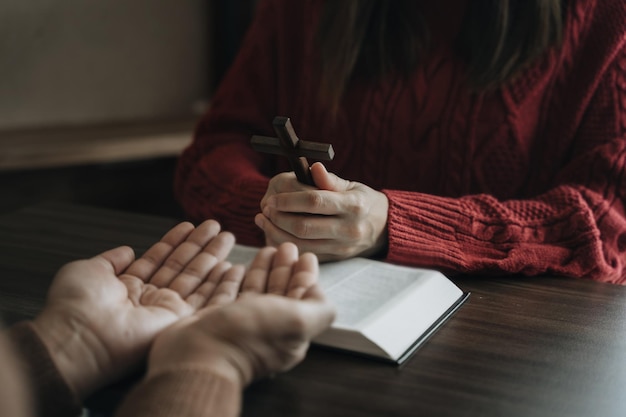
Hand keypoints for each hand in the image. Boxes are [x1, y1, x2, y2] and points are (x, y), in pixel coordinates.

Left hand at [31, 220, 241, 398]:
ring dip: (212, 257)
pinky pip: (205, 299)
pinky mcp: (180, 321)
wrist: (81, 336)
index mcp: (128, 287)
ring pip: (196, 278)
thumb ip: (110, 259)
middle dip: (200, 245)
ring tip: (228, 236)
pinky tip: (231, 266)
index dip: (174, 241)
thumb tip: (128, 250)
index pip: (158, 259)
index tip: (189, 225)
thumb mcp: (88, 270)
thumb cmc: (76, 304)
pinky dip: (220, 284)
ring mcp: (166, 310)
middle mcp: (150, 298)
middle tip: (216, 225)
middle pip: (181, 266)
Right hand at [147, 242, 335, 387]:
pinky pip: (227, 295)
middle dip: (285, 269)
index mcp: (289, 333)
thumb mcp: (297, 321)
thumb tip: (320, 294)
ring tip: (267, 250)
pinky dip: (234, 279)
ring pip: (255, 292)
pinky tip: (236, 267)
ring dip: (263, 270)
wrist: (197, 354)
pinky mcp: (213, 320)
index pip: (301, 300)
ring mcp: (238, 326)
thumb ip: (319, 309)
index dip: (305, 277)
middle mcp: (265, 331)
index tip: (306, 256)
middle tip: (286, 247)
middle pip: (279, 293)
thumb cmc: (248, 336)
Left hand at [255, 162, 388, 260]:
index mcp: (353, 205)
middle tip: (266, 209)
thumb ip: (330, 180)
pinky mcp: (335, 258)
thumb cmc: (363, 202)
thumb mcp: (353, 186)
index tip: (273, 198)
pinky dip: (285, 244)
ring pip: (301, 244)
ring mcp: (342, 247)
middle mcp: (349, 229)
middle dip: (279, 218)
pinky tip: (274, 233)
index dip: (289, 200)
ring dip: (276, 233)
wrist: (383, 228)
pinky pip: (304, 253)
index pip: (315, 201)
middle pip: (304, 226)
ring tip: (264, 220)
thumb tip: (313, 167)